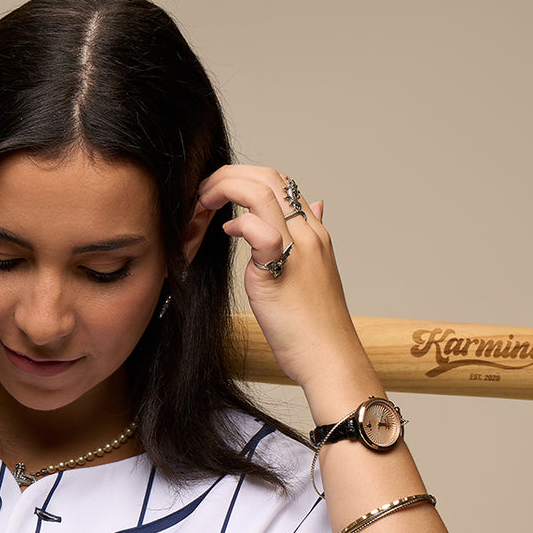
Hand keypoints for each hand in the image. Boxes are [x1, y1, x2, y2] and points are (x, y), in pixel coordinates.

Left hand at [196, 166, 369, 389]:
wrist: (329, 357)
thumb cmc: (315, 326)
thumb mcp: (314, 272)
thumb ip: (310, 239)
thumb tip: (317, 207)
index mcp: (314, 233)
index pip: (281, 184)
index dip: (247, 179)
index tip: (221, 194)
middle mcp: (308, 233)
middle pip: (270, 177)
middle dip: (231, 175)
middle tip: (204, 192)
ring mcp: (297, 249)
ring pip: (262, 191)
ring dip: (226, 188)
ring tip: (203, 203)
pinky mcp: (279, 270)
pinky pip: (259, 231)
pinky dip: (238, 223)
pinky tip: (225, 232)